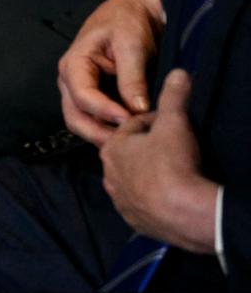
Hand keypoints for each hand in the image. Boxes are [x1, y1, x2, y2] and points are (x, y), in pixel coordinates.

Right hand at [62, 0, 165, 145]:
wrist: (136, 12)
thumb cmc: (129, 22)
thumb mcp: (132, 44)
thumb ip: (132, 77)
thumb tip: (137, 109)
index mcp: (74, 64)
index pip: (83, 96)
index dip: (105, 112)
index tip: (132, 121)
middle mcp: (71, 81)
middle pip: (75, 117)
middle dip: (99, 133)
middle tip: (128, 145)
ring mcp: (81, 90)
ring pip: (83, 122)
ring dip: (104, 135)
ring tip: (131, 142)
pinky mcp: (95, 97)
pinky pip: (96, 119)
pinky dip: (110, 129)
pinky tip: (130, 134)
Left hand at [100, 71, 219, 251]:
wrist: (183, 212)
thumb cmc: (172, 163)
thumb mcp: (174, 123)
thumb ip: (174, 96)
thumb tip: (178, 73)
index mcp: (112, 147)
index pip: (131, 127)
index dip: (152, 122)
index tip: (170, 123)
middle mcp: (109, 174)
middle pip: (130, 154)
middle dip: (147, 148)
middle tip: (172, 147)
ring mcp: (120, 199)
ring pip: (133, 180)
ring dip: (148, 174)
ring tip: (172, 171)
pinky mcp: (134, 220)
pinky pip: (141, 204)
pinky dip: (152, 198)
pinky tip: (169, 194)